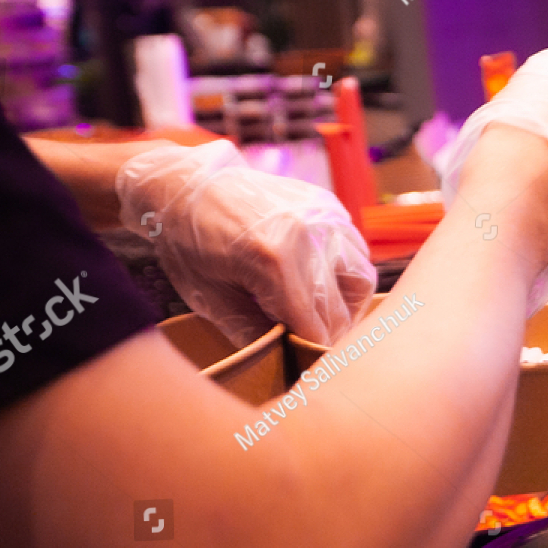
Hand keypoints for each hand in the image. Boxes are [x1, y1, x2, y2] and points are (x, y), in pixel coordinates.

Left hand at [116, 141, 376, 346]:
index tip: (304, 364)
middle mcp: (308, 236)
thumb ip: (252, 334)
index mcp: (274, 262)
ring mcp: (323, 216)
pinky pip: (356, 250)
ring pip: (361, 279)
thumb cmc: (189, 243)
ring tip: (326, 318)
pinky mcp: (328, 206)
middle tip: (313, 347)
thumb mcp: (209, 300)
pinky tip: (326, 284)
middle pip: (340, 309)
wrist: (186, 183)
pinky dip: (348, 273)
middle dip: (328, 335)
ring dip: (348, 306)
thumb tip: (286, 359)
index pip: (314, 327)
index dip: (310, 352)